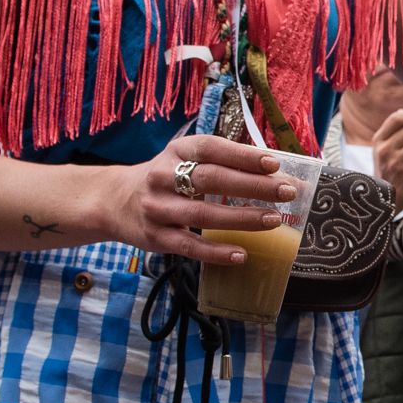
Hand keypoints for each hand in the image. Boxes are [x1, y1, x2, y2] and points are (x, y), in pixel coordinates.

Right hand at [99, 134, 294, 266]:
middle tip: (286, 192)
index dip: (242, 156)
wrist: (115, 201)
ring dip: (241, 218)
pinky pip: (189, 246)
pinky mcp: (156, 238)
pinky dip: (216, 252)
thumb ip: (222, 163)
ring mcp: (158, 208)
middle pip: (212, 180)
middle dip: (253, 186)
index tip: (274, 163)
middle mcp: (164, 176)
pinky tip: (241, 254)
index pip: (212, 149)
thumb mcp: (185, 160)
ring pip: (203, 215)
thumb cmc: (167, 178)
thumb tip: (276, 172)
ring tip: (273, 220)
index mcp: (177, 151)